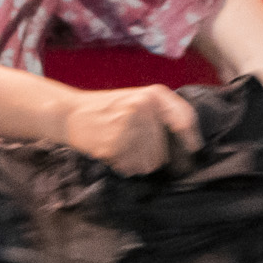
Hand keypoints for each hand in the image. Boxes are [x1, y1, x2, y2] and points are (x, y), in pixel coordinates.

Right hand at [51, 83, 199, 174]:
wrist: (70, 113)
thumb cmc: (106, 108)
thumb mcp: (137, 99)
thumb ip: (163, 114)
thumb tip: (190, 144)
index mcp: (153, 95)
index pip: (185, 120)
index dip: (190, 139)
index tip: (192, 150)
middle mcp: (144, 108)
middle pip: (165, 150)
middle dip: (152, 155)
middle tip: (132, 145)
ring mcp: (129, 126)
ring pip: (150, 163)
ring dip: (138, 163)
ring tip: (122, 148)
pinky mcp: (115, 144)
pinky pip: (132, 168)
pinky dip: (124, 166)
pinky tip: (113, 153)